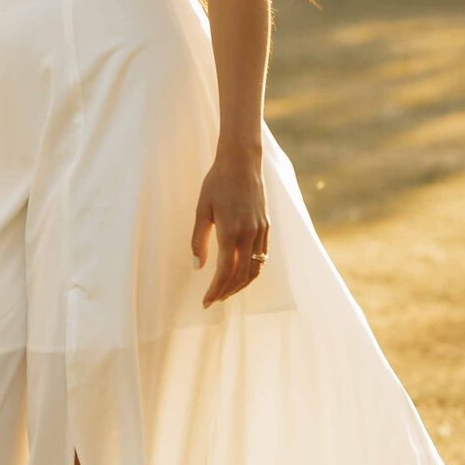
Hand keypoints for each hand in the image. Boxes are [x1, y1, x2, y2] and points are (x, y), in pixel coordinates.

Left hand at [190, 147, 267, 306]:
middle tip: (213, 300)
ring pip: (256, 269)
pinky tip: (240, 273)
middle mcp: (249, 235)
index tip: (205, 302)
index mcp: (231, 232)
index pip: (225, 272)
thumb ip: (199, 240)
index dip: (215, 290)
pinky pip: (262, 256)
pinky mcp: (266, 226)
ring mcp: (261, 231)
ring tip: (226, 291)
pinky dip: (252, 270)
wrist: (241, 163)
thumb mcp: (201, 210)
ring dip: (241, 285)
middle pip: (242, 276)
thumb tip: (197, 267)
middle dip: (227, 292)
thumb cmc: (216, 183)